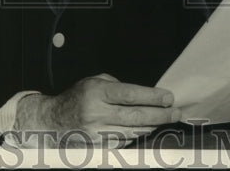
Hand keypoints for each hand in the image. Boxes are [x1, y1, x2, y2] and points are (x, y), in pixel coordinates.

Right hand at [18, 74, 180, 144]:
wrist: (53, 121)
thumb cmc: (78, 97)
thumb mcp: (94, 82)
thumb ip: (117, 86)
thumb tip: (144, 96)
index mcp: (97, 92)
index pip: (131, 95)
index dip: (152, 96)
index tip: (169, 97)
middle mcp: (97, 113)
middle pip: (136, 116)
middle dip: (160, 115)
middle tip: (175, 112)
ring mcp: (98, 133)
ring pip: (133, 132)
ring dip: (152, 126)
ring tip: (164, 120)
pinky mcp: (99, 147)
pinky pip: (124, 142)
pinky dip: (137, 135)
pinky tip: (146, 129)